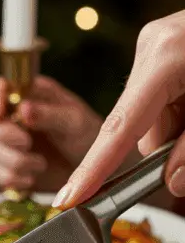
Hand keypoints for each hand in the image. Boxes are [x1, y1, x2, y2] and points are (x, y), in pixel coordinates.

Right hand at [0, 75, 102, 192]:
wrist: (96, 174)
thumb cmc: (88, 138)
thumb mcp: (74, 121)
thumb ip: (48, 114)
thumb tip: (23, 108)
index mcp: (31, 96)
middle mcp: (15, 117)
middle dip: (5, 135)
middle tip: (27, 143)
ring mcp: (10, 144)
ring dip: (15, 161)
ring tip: (41, 164)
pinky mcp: (9, 168)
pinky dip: (12, 178)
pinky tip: (31, 179)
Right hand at [52, 10, 184, 207]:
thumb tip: (174, 181)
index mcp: (165, 56)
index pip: (120, 127)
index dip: (94, 169)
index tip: (70, 199)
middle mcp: (153, 46)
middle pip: (140, 126)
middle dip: (170, 146)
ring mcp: (157, 44)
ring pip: (154, 117)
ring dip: (180, 130)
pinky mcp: (165, 47)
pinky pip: (163, 99)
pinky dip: (182, 112)